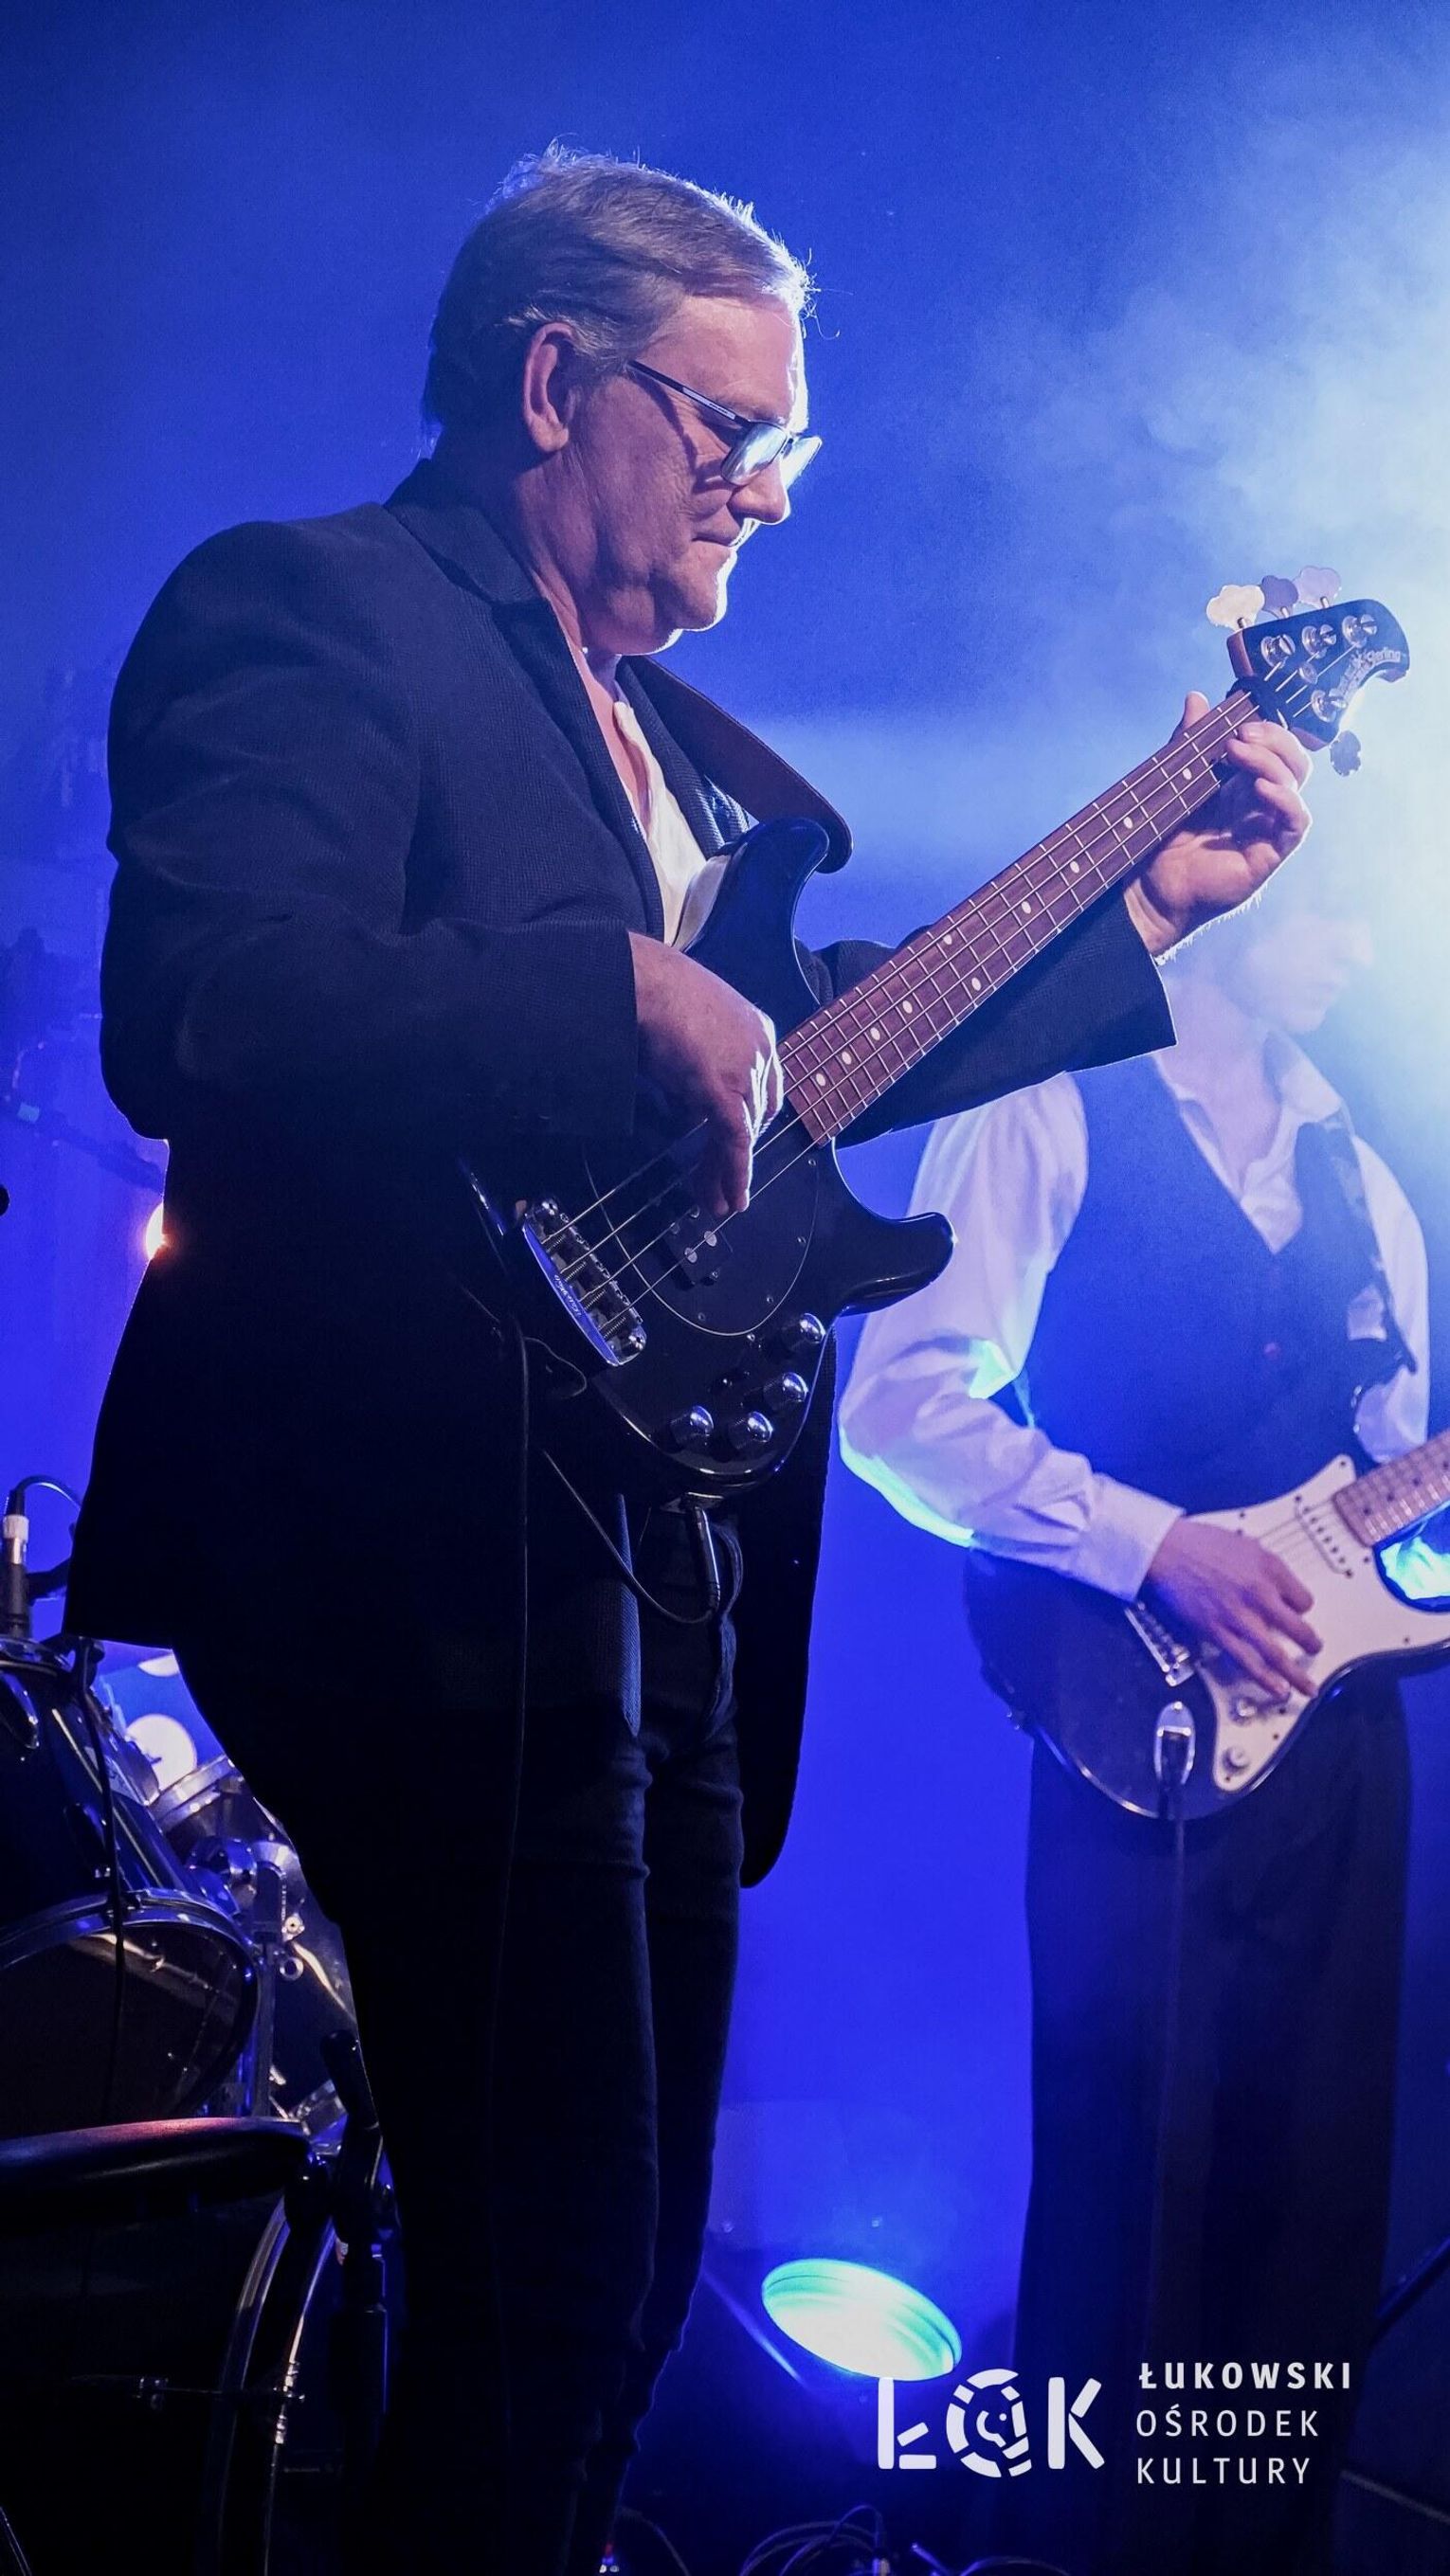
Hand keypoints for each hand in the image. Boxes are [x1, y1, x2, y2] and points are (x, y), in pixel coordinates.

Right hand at [628, 933, 782, 1217]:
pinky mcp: (725, 1088)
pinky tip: (730, 1198)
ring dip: (726, 1171)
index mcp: (758, 1030)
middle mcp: (761, 1051)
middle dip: (737, 1154)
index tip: (729, 1147)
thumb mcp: (683, 1034)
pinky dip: (735, 1173)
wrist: (641, 980)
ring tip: (715, 1202)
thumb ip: (694, 1071)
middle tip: (720, 1185)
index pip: (763, 1089)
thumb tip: (686, 1110)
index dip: (747, 1122)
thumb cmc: (651, 995)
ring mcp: (746, 1069)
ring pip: (744, 1132)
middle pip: (757, 1115)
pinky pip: (735, 1140)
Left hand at [1126, 691, 1311, 954]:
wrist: (1148, 888)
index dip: (1267, 729)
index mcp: (1243, 784)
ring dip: (1272, 761)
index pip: (1276, 748)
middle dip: (1273, 739)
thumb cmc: (1163, 839)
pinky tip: (1261, 788)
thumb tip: (1197, 697)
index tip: (1237, 720)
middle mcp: (1261, 804)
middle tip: (1240, 734)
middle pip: (1294, 760)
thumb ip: (1189, 742)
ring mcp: (1267, 828)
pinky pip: (1296, 823)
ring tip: (1237, 752)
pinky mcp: (1268, 855)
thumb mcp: (1175, 780)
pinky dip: (1286, 800)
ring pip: (1296, 784)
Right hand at [1145, 1516, 1322, 1700]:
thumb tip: (1280, 1590)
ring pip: (1277, 1654)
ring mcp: (1239, 1617)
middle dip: (1310, 1644)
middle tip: (1314, 1650)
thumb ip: (1268, 1569)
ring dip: (1296, 1674)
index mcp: (1270, 1569)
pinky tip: (1278, 1689)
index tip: (1296, 1612)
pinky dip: (1266, 1679)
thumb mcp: (1247, 1545)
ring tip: (1307, 1687)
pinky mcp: (1218, 1633)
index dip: (1301, 1608)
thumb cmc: (1201, 1543)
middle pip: (1299, 1629)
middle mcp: (1260, 1595)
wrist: (1166, 1550)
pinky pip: (1247, 1662)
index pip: (1304, 1600)